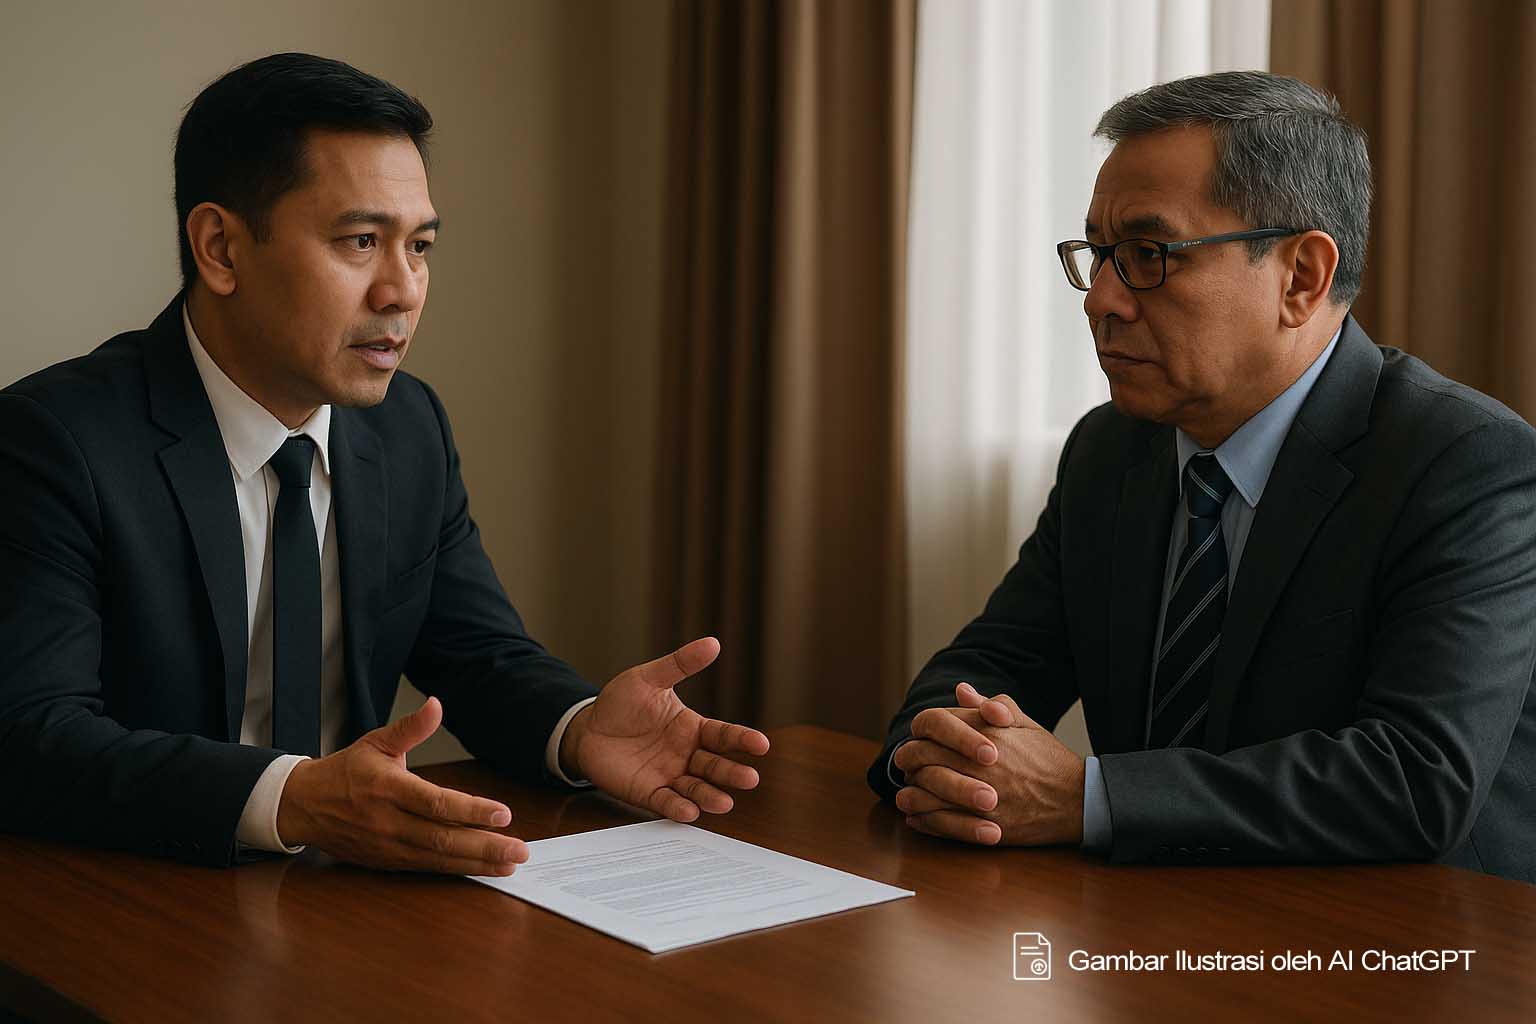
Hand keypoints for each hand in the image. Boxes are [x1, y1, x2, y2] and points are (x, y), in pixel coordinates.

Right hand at [276, 697, 527, 875]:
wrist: (303, 807)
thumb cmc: (345, 772)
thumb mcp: (376, 741)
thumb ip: (411, 728)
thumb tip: (437, 704)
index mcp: (388, 788)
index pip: (435, 802)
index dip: (471, 810)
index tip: (504, 814)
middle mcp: (389, 821)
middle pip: (443, 838)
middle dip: (485, 846)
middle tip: (520, 850)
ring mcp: (388, 846)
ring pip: (438, 858)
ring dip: (477, 864)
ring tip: (509, 865)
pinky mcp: (387, 863)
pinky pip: (427, 869)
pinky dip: (457, 871)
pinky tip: (483, 871)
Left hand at [559, 637, 769, 821]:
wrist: (586, 727)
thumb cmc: (621, 703)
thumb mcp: (650, 678)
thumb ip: (680, 664)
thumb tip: (712, 643)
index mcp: (692, 728)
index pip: (723, 735)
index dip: (742, 740)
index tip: (761, 745)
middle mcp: (686, 755)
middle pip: (715, 766)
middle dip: (732, 773)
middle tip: (750, 779)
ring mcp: (668, 775)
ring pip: (695, 788)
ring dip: (710, 796)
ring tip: (724, 803)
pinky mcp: (646, 792)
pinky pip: (665, 801)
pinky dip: (678, 807)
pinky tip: (689, 811)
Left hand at [892, 682, 1084, 846]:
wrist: (1078, 800)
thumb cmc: (1049, 759)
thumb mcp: (1025, 724)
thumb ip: (990, 706)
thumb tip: (961, 691)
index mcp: (984, 734)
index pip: (931, 726)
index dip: (918, 734)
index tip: (917, 742)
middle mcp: (977, 764)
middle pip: (921, 758)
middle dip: (909, 762)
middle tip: (907, 767)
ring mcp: (979, 797)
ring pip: (924, 793)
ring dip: (910, 793)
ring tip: (907, 794)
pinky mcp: (983, 827)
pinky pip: (940, 824)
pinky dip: (923, 821)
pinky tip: (918, 818)